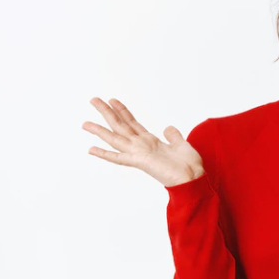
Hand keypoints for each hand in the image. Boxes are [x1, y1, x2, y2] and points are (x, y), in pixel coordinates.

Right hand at [82, 97, 204, 186]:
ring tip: (85, 123)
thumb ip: (173, 136)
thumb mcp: (181, 144)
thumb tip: (167, 127)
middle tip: (93, 99)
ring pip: (115, 138)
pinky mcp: (140, 162)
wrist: (193, 178)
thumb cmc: (188, 165)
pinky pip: (119, 158)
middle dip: (107, 112)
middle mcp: (141, 146)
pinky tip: (91, 149)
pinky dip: (105, 154)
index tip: (112, 100)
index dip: (123, 111)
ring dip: (100, 130)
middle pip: (120, 125)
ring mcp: (139, 153)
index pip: (132, 123)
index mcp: (150, 141)